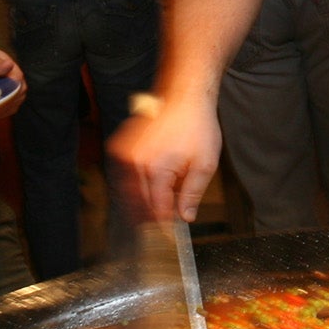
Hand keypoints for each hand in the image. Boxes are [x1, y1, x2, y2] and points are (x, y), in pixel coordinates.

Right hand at [109, 94, 218, 222]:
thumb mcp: (205, 165)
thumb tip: (185, 216)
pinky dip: (136, 180)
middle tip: (168, 218)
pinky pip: (126, 171)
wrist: (185, 96)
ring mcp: (127, 152)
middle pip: (142, 200)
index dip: (164, 223)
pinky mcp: (123, 143)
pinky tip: (151, 180)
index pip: (157, 208)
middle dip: (155, 211)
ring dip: (143, 197)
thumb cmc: (197, 126)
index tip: (170, 232)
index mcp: (157, 169)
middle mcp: (136, 162)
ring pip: (130, 187)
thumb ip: (192, 194)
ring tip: (160, 202)